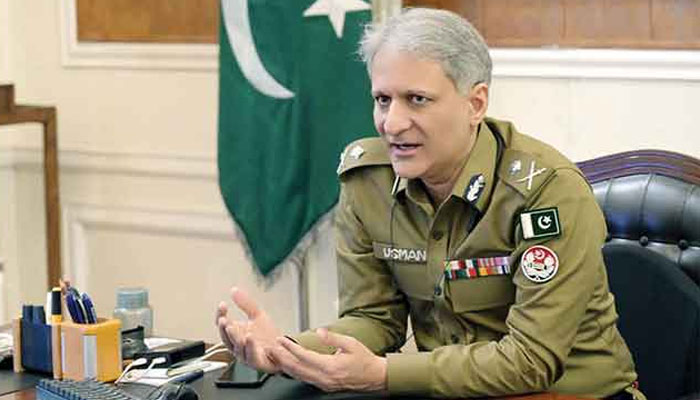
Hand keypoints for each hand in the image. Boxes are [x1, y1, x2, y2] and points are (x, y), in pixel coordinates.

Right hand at [216, 287, 281, 373]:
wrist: (284, 349)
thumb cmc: (268, 336)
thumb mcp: (257, 315)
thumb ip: (246, 304)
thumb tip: (234, 290)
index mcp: (236, 335)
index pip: (224, 325)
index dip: (221, 315)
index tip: (222, 305)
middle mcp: (238, 346)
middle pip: (227, 338)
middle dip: (223, 329)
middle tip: (223, 319)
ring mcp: (247, 355)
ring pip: (237, 348)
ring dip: (234, 337)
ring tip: (232, 327)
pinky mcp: (257, 362)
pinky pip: (251, 357)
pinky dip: (249, 347)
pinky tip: (249, 337)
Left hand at [270, 328, 386, 392]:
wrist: (375, 377)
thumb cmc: (364, 359)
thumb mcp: (351, 343)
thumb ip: (333, 337)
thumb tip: (319, 331)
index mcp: (330, 366)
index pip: (304, 356)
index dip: (290, 347)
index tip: (281, 340)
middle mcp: (325, 378)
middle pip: (297, 369)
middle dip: (282, 357)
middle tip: (272, 347)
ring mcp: (324, 384)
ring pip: (299, 376)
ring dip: (286, 365)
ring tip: (276, 355)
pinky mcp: (324, 386)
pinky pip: (305, 379)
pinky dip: (294, 371)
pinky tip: (289, 365)